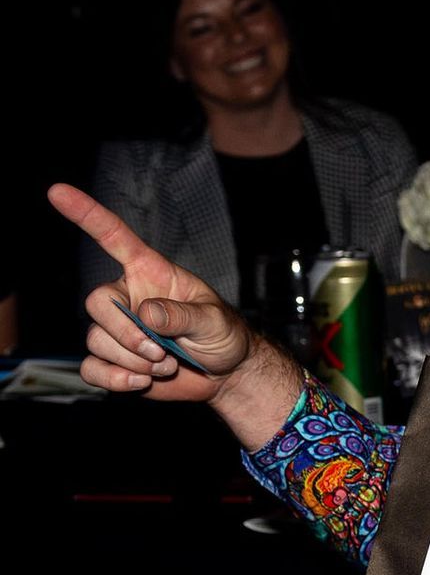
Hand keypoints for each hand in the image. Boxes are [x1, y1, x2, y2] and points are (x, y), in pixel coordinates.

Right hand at [52, 184, 305, 446]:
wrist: (227, 373)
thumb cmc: (224, 336)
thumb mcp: (215, 321)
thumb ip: (184, 315)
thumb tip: (146, 313)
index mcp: (151, 274)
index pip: (114, 238)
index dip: (87, 215)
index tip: (57, 191)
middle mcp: (128, 298)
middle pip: (97, 303)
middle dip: (127, 332)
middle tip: (162, 351)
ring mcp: (117, 330)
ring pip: (96, 340)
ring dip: (133, 360)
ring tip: (166, 364)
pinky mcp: (113, 361)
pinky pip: (93, 368)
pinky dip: (116, 379)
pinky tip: (142, 382)